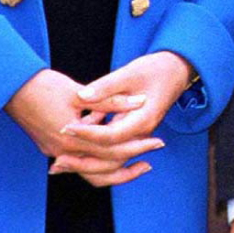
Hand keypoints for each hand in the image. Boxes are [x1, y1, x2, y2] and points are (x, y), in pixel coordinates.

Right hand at [4, 69, 155, 184]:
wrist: (10, 89)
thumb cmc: (43, 87)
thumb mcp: (81, 92)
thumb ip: (111, 101)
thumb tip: (141, 101)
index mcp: (71, 139)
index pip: (112, 150)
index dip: (137, 146)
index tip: (157, 141)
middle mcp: (62, 151)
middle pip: (103, 167)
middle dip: (130, 162)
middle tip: (153, 153)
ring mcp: (54, 152)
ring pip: (90, 170)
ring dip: (113, 167)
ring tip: (136, 160)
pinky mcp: (50, 147)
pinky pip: (78, 161)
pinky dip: (96, 158)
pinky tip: (112, 147)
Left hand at [47, 51, 191, 185]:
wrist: (177, 70)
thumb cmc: (156, 69)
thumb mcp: (131, 73)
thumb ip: (106, 86)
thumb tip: (82, 96)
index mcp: (143, 120)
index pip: (111, 136)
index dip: (87, 134)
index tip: (66, 128)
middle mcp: (142, 132)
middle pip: (111, 156)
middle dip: (83, 161)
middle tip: (56, 160)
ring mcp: (138, 134)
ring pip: (111, 158)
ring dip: (86, 162)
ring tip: (59, 164)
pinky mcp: (132, 131)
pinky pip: (112, 148)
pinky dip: (93, 153)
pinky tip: (72, 150)